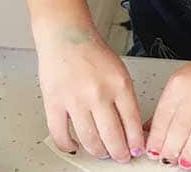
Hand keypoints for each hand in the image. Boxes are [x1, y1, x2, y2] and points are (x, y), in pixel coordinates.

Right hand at [35, 24, 143, 162]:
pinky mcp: (54, 102)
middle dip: (119, 153)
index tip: (135, 150)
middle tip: (120, 156)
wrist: (65, 33)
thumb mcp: (119, 71)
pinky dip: (68, 146)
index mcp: (119, 84)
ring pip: (90, 141)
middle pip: (113, 138)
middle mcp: (98, 93)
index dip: (135, 143)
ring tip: (101, 152)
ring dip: (98, 152)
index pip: (132, 125)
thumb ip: (125, 99)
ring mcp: (75, 99)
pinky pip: (61, 134)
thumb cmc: (91, 51)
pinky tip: (74, 146)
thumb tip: (131, 128)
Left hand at [146, 48, 190, 166]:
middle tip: (168, 161)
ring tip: (186, 163)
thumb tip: (149, 130)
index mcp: (181, 81)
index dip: (157, 138)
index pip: (164, 115)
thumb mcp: (184, 81)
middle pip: (181, 126)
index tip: (154, 152)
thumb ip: (168, 105)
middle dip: (172, 149)